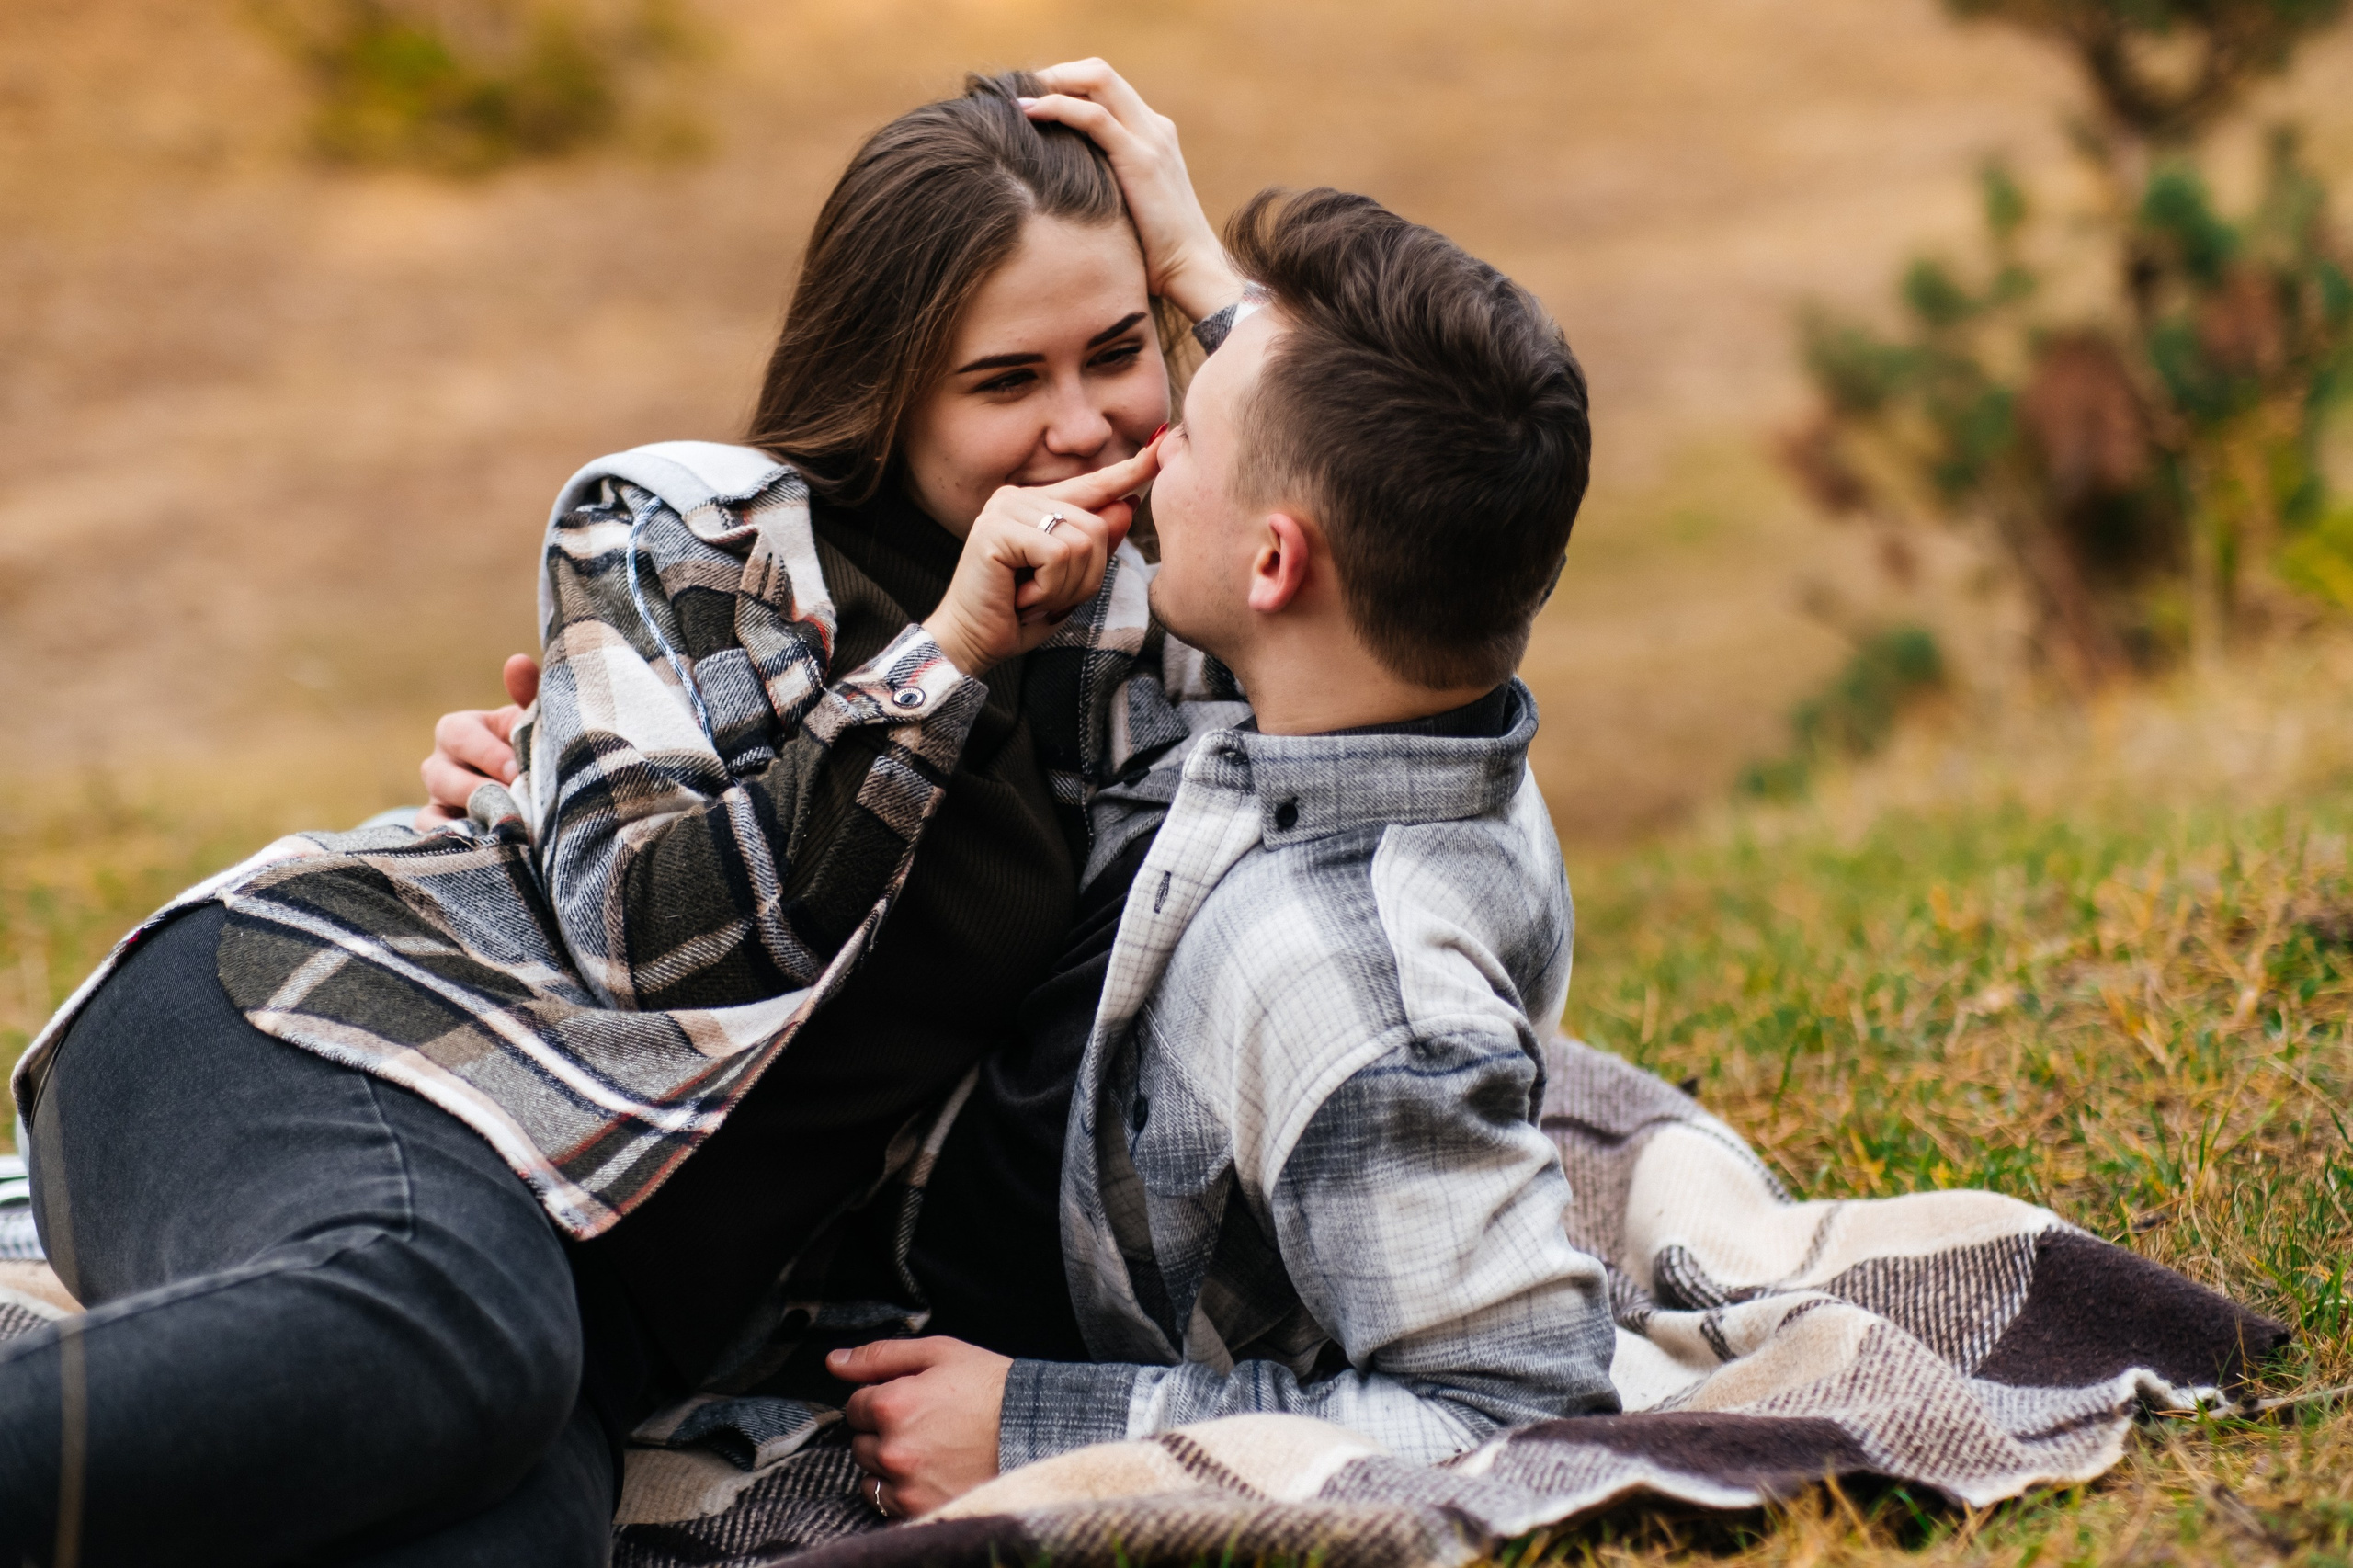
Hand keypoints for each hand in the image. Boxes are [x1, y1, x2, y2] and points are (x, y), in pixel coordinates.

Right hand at [414, 654, 540, 829]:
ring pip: (432, 805)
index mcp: (461, 730)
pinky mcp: (440, 829)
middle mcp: (441, 763)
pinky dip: (451, 839)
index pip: (457, 732)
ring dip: (469, 814)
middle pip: (438, 772)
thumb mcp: (532, 723)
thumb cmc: (531, 749)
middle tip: (512, 798)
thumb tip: (517, 662)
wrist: (538, 795)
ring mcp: (437, 798)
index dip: (485, 751)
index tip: (517, 768)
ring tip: (504, 824)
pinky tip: (485, 844)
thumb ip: (529, 695)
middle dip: (476, 786)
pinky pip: (432, 835)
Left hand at [828, 1337, 1011, 1518]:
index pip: (855, 1405)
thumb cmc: (988, 1386)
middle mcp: (894, 1448)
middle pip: (860, 1442)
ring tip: (927, 1449)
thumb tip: (834, 1361)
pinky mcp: (920, 1509)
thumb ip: (880, 1356)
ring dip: (887, 1464)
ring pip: (869, 1475)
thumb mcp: (938, 1353)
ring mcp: (906, 1484)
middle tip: (923, 1423)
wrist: (1033, 1429)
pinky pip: (885, 1503)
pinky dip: (899, 1490)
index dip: (880, 1399)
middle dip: (882, 1431)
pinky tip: (929, 1473)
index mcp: (892, 1404)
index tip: (909, 1400)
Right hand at [922, 442, 1158, 677]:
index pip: (1092, 484)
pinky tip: (1023, 598)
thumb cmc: (1018, 615)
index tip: (1161, 446)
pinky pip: (1059, 555)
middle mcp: (1017, 497)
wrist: (971, 643)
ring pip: (1082, 541)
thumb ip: (1095, 544)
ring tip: (1034, 598)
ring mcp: (1005, 509)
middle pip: (1096, 525)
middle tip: (1048, 597)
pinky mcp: (996, 529)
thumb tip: (1127, 505)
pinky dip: (1051, 588)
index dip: (1129, 471)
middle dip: (1086, 576)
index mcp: (1034, 504)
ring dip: (1067, 586)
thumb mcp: (1070, 581)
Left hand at [1022, 61, 1244, 323]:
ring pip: (1098, 80)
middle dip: (1055, 74)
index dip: (1066, 84)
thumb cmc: (1157, 254)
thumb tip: (1061, 189)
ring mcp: (1151, 139)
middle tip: (1018, 91)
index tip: (1031, 102)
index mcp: (1153, 135)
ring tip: (1018, 99)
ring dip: (1052, 81)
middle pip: (1100, 73)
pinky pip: (1094, 116)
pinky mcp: (1141, 158)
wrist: (1192, 271)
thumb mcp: (1127, 206)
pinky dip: (1057, 106)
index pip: (1106, 88)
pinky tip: (1028, 112)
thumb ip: (1105, 183)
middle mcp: (1154, 127)